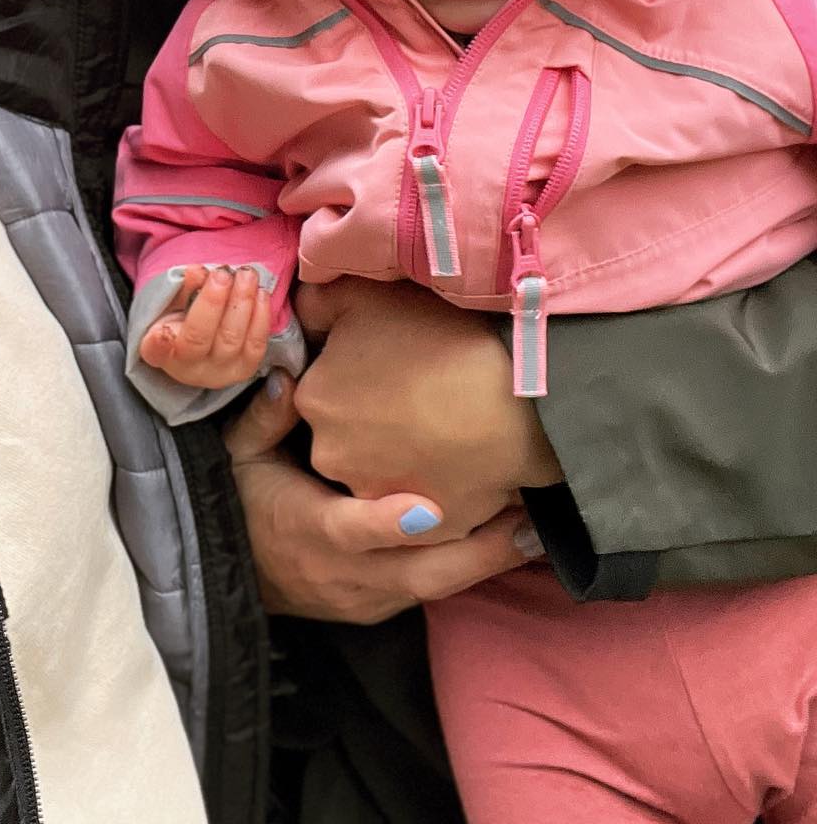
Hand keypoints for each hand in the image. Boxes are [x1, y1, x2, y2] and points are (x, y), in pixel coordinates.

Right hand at [139, 264, 270, 388]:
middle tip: (222, 274)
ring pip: (231, 340)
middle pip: (200, 337)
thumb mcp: (173, 302)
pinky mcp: (244, 369)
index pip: (158, 349)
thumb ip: (184, 287)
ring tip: (246, 275)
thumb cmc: (182, 320)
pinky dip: (261, 316)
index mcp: (159, 351)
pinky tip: (260, 293)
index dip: (161, 342)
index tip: (163, 330)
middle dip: (213, 301)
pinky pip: (256, 345)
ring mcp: (219, 372)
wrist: (202, 349)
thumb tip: (198, 271)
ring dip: (242, 302)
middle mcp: (188, 369)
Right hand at [226, 372, 535, 622]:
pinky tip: (508, 541)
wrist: (238, 574)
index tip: (432, 507)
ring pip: (435, 586)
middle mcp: (343, 574)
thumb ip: (263, 418)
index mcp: (306, 531)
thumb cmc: (245, 501)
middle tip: (529, 520)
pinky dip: (468, 567)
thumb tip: (288, 379)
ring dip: (487, 560)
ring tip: (537, 528)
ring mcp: (367, 598)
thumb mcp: (240, 455)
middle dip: (478, 551)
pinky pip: (431, 590)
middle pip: (419, 572)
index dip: (389, 523)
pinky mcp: (382, 607)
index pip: (351, 531)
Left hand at [293, 277, 562, 537]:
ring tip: (441, 421)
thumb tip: (304, 309)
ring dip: (400, 450)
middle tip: (414, 389)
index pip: (321, 384)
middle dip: (370, 413)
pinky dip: (434, 482)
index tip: (384, 360)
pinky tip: (458, 454)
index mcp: (312, 399)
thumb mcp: (363, 296)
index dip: (352, 370)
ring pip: (380, 467)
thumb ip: (317, 302)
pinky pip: (421, 502)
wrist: (518, 399)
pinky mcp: (421, 527)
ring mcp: (374, 497)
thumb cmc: (440, 339)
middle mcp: (330, 455)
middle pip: (344, 429)